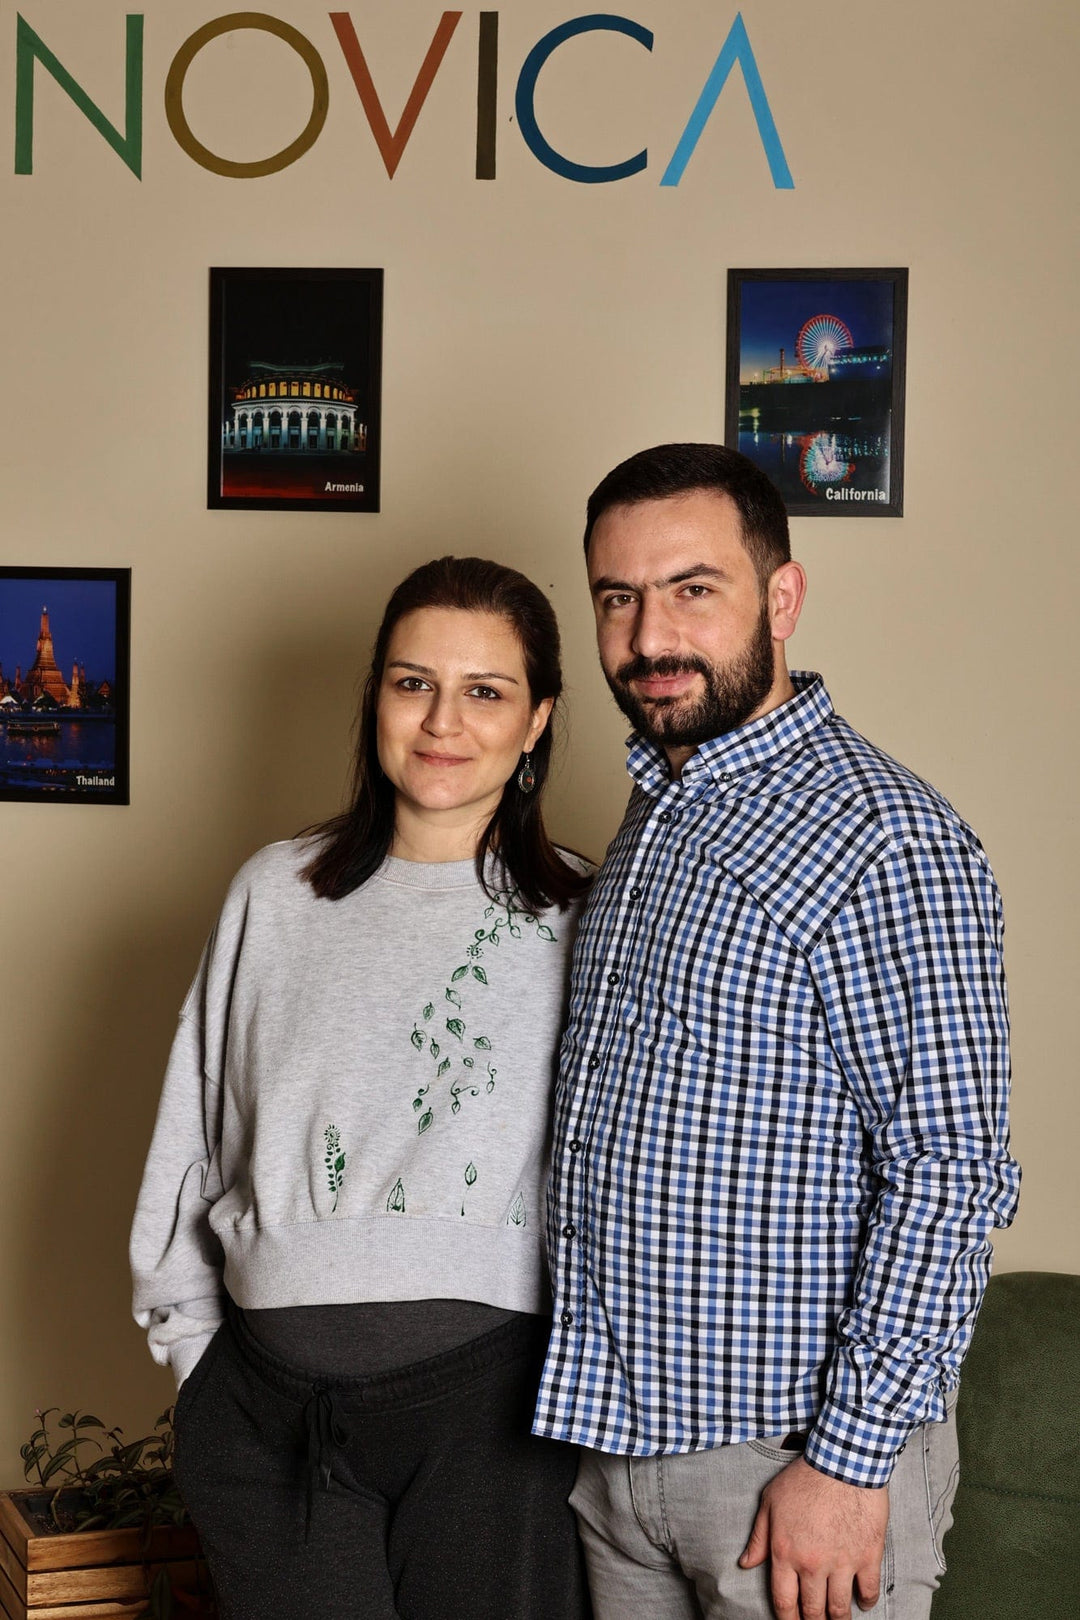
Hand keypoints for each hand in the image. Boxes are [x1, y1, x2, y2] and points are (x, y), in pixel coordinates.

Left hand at [739, 1454, 887, 1619]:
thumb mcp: (770, 1502)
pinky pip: (868, 1591)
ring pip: (839, 1608)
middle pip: (812, 1611)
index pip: (783, 1602)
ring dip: (838, 1619)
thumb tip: (745, 1563)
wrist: (842, 1462)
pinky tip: (862, 1602)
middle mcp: (812, 1564)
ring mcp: (841, 1563)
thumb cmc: (804, 1478)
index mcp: (786, 1553)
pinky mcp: (867, 1556)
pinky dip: (866, 1601)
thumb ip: (758, 1537)